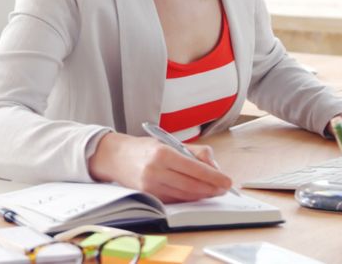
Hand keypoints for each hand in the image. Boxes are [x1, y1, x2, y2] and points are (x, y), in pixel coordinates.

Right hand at [87, 132, 232, 201]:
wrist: (114, 157)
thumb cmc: (143, 149)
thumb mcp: (168, 142)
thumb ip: (193, 152)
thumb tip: (213, 166)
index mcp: (162, 154)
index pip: (195, 168)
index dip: (214, 177)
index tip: (227, 181)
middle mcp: (156, 171)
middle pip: (192, 185)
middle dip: (211, 188)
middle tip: (223, 188)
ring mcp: (151, 186)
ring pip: (185, 195)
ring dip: (202, 195)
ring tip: (213, 191)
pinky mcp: (149, 196)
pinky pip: (175, 200)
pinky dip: (188, 198)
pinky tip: (196, 194)